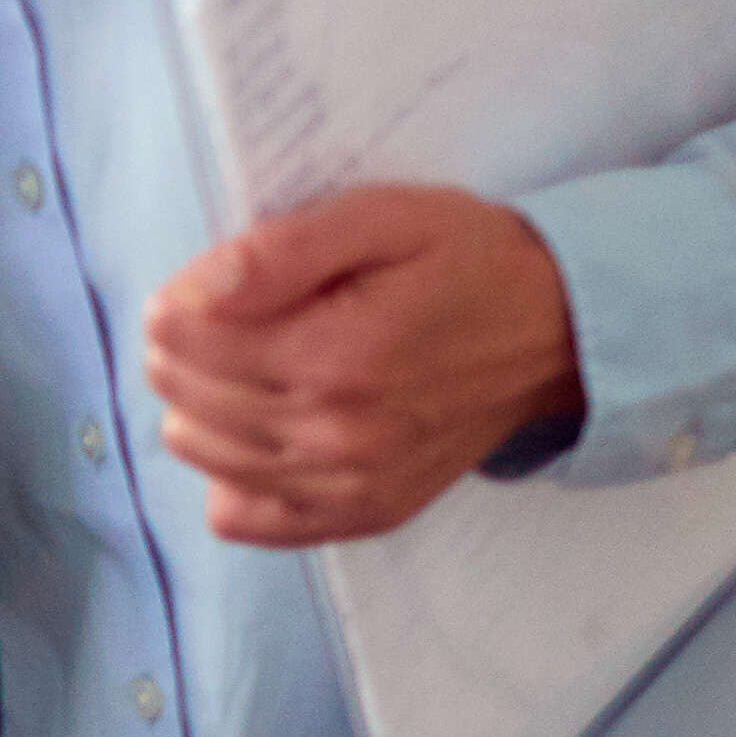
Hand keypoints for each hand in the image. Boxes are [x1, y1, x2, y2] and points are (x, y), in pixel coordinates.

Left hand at [144, 186, 581, 546]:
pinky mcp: (362, 514)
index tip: (211, 285)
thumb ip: (279, 252)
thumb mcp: (380, 219)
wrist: (556, 333)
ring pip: (203, 455)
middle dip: (186, 351)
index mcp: (336, 358)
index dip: (179, 303)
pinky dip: (232, 475)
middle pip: (185, 398)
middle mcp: (338, 437)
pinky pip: (242, 518)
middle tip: (233, 318)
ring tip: (252, 367)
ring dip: (203, 407)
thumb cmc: (464, 262)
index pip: (183, 342)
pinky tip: (261, 430)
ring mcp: (349, 487)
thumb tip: (189, 296)